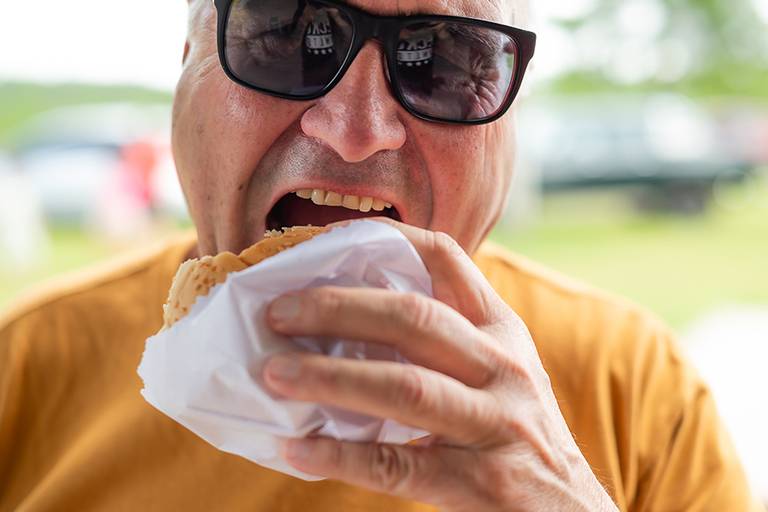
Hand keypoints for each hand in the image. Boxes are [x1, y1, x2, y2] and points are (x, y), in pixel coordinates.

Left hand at [262, 219, 616, 511]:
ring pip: (406, 386)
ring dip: (330, 377)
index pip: (447, 261)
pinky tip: (296, 448)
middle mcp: (503, 367)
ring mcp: (497, 424)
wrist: (571, 511)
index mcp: (500, 331)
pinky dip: (340, 456)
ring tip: (273, 373)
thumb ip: (444, 343)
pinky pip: (399, 465)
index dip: (386, 240)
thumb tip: (341, 327)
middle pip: (414, 318)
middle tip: (277, 313)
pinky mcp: (483, 482)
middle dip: (338, 309)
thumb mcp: (497, 372)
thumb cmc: (515, 432)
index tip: (327, 240)